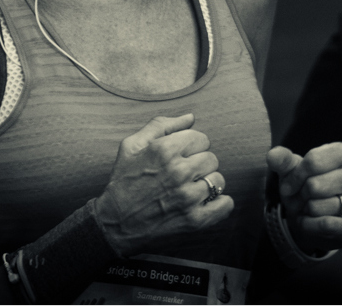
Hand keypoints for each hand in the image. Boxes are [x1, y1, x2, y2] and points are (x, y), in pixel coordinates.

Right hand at [95, 114, 233, 256]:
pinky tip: (206, 203)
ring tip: (192, 188)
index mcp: (164, 150)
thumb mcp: (132, 145)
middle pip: (212, 158)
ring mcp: (187, 197)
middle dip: (200, 164)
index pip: (201, 138)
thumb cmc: (123, 181)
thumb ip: (161, 126)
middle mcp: (178, 172)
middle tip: (186, 174)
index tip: (183, 156)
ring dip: (208, 184)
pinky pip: (225, 205)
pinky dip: (220, 204)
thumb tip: (190, 117)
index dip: (192, 146)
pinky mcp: (194, 220)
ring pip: (218, 180)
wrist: (116, 222)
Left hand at [267, 143, 341, 250]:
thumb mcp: (292, 169)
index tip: (289, 185)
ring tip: (307, 207)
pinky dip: (309, 226)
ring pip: (319, 207)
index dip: (295, 176)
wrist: (313, 214)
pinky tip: (309, 221)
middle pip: (315, 185)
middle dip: (300, 194)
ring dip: (305, 210)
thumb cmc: (305, 184)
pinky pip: (327, 225)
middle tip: (301, 197)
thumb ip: (283, 160)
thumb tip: (273, 156)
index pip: (313, 161)